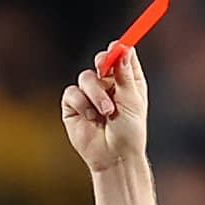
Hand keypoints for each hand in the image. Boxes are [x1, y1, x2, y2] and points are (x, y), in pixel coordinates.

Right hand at [61, 53, 149, 176]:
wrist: (114, 156)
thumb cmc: (128, 131)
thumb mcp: (131, 100)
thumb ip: (124, 74)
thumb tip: (123, 48)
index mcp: (127, 80)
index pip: (122, 55)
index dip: (120, 48)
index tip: (117, 47)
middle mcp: (108, 84)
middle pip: (102, 59)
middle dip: (103, 61)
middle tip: (104, 66)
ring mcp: (89, 94)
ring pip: (86, 77)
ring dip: (96, 94)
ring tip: (106, 112)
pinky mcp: (73, 106)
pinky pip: (72, 93)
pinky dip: (82, 104)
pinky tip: (91, 118)